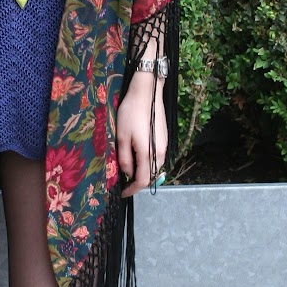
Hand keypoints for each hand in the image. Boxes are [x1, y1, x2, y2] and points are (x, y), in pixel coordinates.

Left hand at [116, 76, 167, 197]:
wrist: (147, 93)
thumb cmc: (131, 113)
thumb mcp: (122, 137)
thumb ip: (125, 158)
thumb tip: (127, 173)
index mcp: (148, 153)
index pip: (142, 181)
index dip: (132, 190)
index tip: (122, 193)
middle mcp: (160, 153)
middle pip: (151, 176)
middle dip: (137, 182)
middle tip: (123, 181)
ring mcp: (165, 146)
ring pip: (155, 167)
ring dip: (143, 172)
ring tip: (129, 168)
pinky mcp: (165, 139)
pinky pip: (157, 158)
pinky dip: (148, 162)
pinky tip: (138, 156)